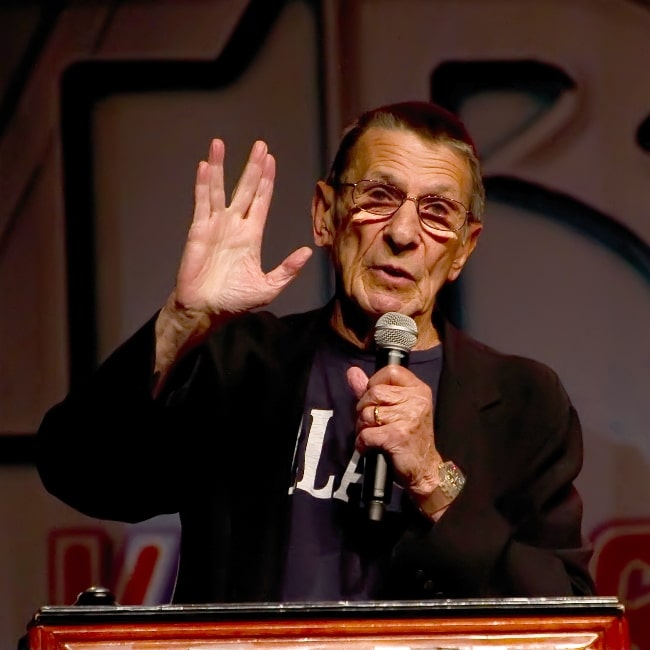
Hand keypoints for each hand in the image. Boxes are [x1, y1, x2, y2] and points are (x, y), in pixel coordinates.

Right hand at [175, 138, 311, 317]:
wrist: (206, 311)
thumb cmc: (234, 301)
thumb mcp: (269, 287)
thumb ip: (287, 270)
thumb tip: (307, 252)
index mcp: (251, 236)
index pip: (261, 202)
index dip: (266, 182)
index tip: (271, 160)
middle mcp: (234, 226)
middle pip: (244, 189)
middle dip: (252, 167)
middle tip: (260, 145)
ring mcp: (215, 226)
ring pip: (218, 189)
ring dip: (219, 166)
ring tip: (219, 143)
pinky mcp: (198, 231)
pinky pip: (201, 203)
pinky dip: (202, 184)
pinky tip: (204, 166)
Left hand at [346, 365, 441, 496]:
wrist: (424, 469)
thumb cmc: (408, 437)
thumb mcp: (395, 408)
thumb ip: (372, 389)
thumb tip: (352, 372)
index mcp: (418, 390)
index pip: (390, 371)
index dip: (375, 383)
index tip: (376, 399)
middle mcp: (416, 400)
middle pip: (374, 392)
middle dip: (365, 409)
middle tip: (374, 422)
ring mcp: (408, 417)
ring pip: (367, 413)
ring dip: (363, 427)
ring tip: (374, 435)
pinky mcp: (398, 436)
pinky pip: (366, 433)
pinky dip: (362, 443)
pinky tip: (371, 447)